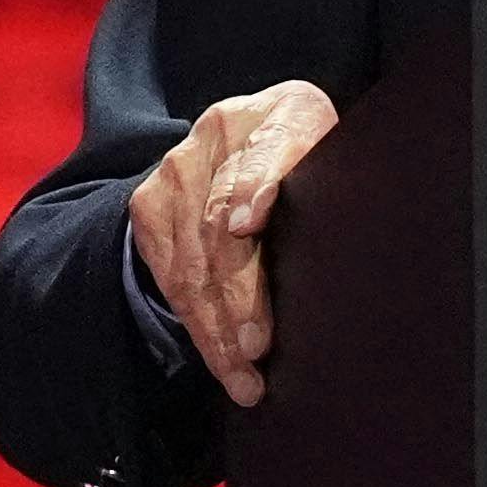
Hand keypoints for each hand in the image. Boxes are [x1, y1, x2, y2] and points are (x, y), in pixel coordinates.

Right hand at [126, 80, 337, 407]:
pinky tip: (222, 359)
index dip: (254, 186)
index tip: (247, 226)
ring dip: (216, 326)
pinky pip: (170, 275)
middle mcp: (221, 132)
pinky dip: (197, 323)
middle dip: (238, 293)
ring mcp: (178, 169)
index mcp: (285, 112)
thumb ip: (314, 174)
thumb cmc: (314, 159)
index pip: (269, 149)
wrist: (257, 134)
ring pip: (192, 262)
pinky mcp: (150, 206)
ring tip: (243, 374)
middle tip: (257, 345)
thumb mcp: (335, 157)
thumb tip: (250, 219)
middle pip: (221, 226)